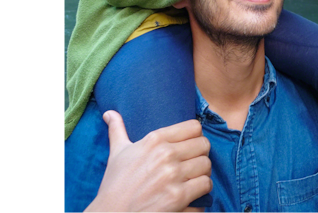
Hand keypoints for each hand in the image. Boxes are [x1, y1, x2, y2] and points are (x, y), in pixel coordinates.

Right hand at [86, 111, 212, 212]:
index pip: (193, 127)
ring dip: (202, 173)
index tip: (190, 145)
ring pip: (207, 165)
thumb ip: (117, 130)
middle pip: (204, 145)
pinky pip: (206, 185)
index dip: (195, 136)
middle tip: (192, 163)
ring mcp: (173, 175)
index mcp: (154, 139)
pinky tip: (193, 193)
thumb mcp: (116, 153)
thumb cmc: (115, 183)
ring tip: (193, 178)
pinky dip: (202, 190)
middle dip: (200, 154)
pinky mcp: (179, 196)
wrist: (112, 212)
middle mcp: (166, 154)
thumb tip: (110, 114)